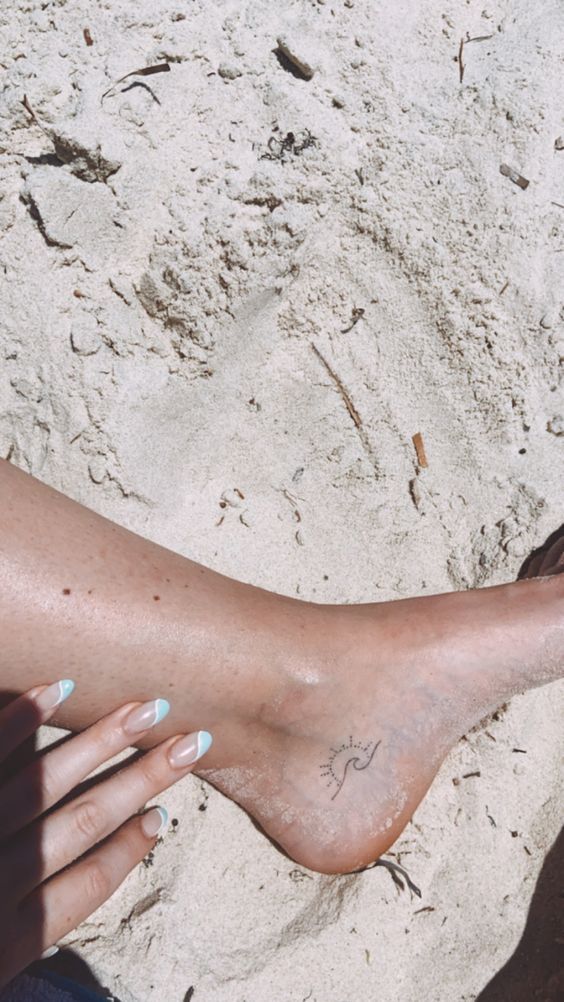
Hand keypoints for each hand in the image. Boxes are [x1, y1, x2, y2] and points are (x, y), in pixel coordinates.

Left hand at [0, 680, 211, 988]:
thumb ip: (24, 928)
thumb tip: (86, 863)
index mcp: (8, 936)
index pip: (90, 882)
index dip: (134, 848)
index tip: (167, 814)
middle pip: (87, 821)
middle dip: (144, 779)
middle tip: (195, 740)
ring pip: (47, 780)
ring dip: (101, 741)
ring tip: (147, 708)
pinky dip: (22, 719)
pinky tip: (57, 688)